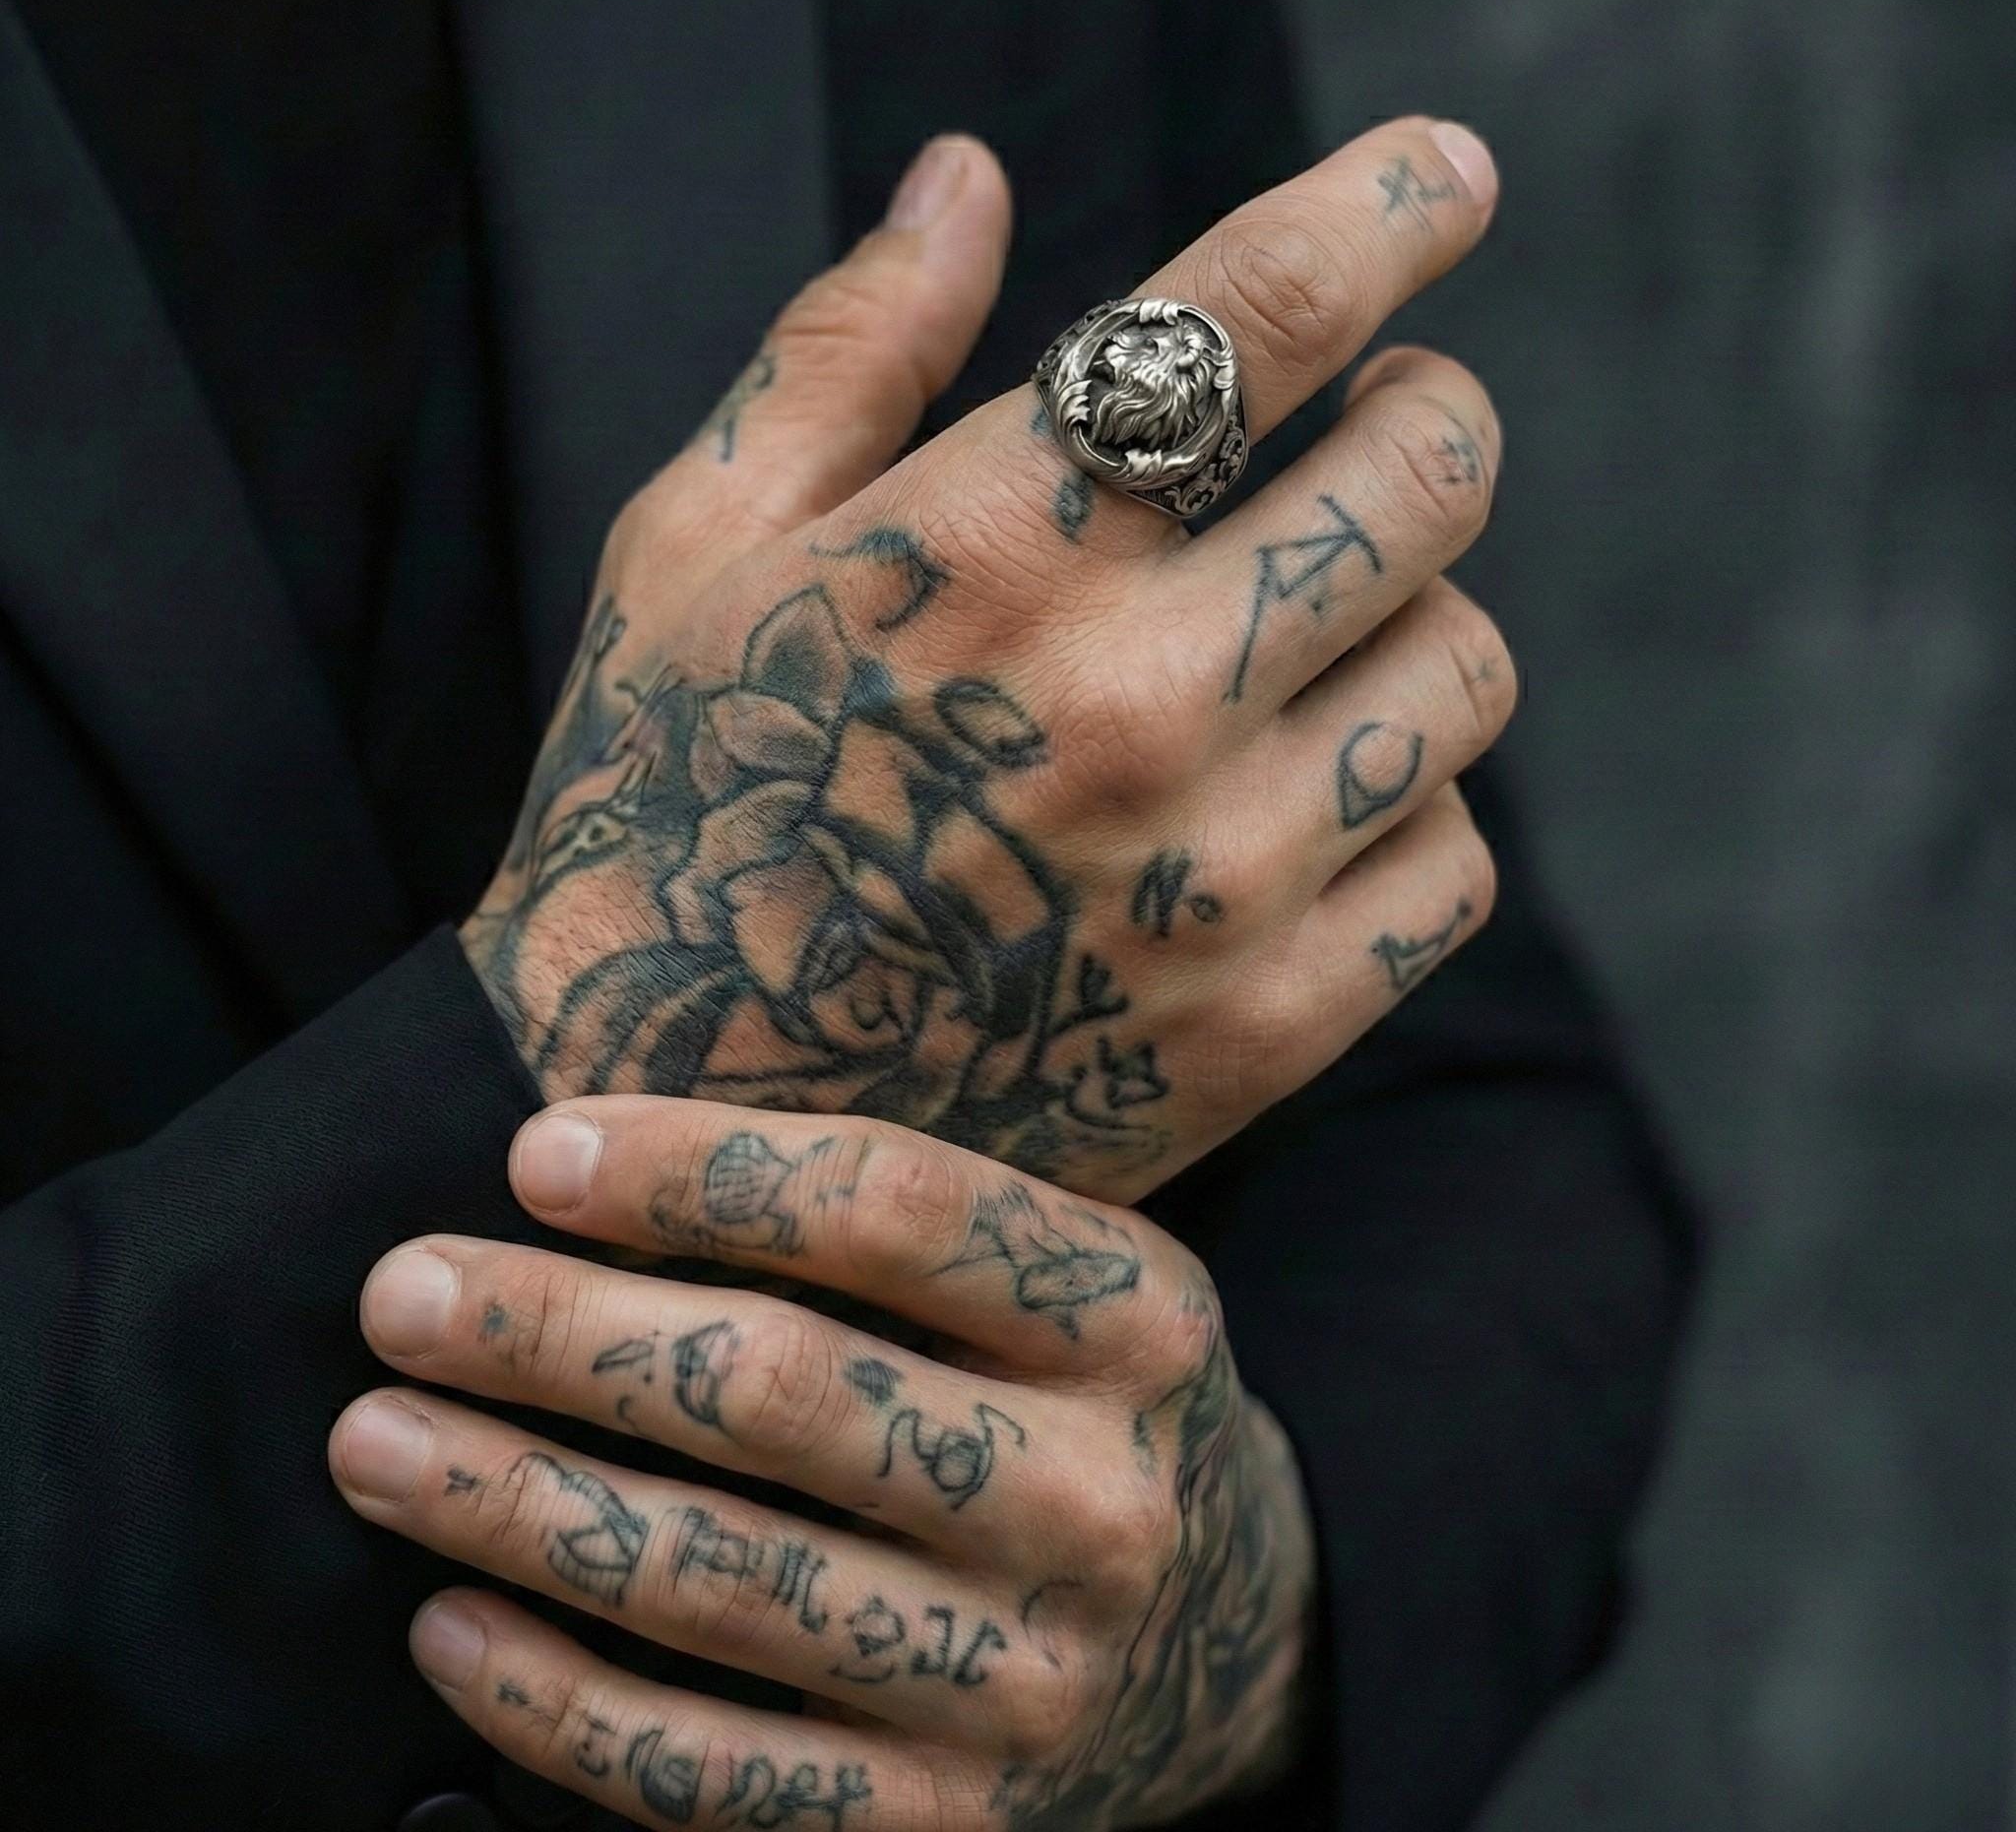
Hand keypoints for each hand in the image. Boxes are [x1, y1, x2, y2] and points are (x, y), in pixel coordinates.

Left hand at [330, 1097, 1315, 1828]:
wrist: (1229, 1645)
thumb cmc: (1087, 1406)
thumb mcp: (1065, 1276)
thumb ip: (898, 1222)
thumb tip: (610, 1154)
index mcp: (1134, 1316)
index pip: (896, 1209)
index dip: (700, 1173)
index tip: (539, 1152)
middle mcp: (1092, 1497)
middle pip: (781, 1393)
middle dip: (559, 1335)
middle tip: (405, 1291)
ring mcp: (1022, 1679)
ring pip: (720, 1583)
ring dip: (513, 1505)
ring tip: (373, 1438)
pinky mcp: (947, 1825)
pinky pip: (714, 1773)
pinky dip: (558, 1702)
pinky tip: (448, 1625)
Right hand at [464, 120, 1512, 1201]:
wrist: (665, 1125)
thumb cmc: (667, 801)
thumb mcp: (694, 549)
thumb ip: (844, 347)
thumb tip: (966, 168)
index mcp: (990, 549)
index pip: (1258, 309)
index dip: (1384, 201)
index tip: (1445, 169)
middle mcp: (1132, 702)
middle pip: (1431, 474)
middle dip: (1428, 408)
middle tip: (1381, 417)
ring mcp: (1218, 881)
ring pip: (1465, 668)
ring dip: (1414, 612)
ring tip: (1315, 629)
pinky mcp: (1268, 1026)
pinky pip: (1455, 862)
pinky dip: (1408, 805)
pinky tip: (1306, 802)